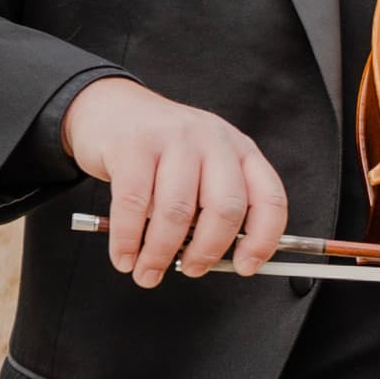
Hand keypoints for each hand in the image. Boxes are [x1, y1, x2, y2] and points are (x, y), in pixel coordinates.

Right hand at [61, 77, 288, 286]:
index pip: (269, 198)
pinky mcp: (134, 144)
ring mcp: (174, 138)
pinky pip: (133, 204)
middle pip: (225, 208)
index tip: (246, 266)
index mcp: (239, 150)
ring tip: (146, 272)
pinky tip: (124, 256)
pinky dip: (127, 240)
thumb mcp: (200, 168)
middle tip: (189, 270)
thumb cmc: (159, 149)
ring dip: (160, 254)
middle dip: (206, 252)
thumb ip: (210, 207)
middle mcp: (213, 140)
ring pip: (177, 211)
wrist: (110, 106)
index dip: (263, 239)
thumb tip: (210, 261)